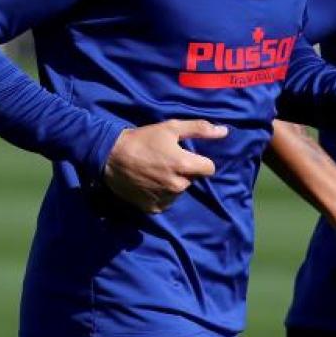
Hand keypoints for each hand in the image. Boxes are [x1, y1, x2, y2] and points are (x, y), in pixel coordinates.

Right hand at [102, 120, 228, 213]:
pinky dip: (161, 193)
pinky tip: (150, 183)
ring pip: (179, 190)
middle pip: (193, 179)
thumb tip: (224, 132)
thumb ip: (199, 129)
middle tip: (166, 161)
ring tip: (156, 171)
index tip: (187, 155)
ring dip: (173, 182)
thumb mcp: (171, 128)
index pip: (209, 168)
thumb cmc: (143, 140)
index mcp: (184, 166)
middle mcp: (178, 185)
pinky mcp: (153, 208)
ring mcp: (165, 199)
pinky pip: (166, 201)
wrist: (111, 157)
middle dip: (185, 171)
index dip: (200, 161)